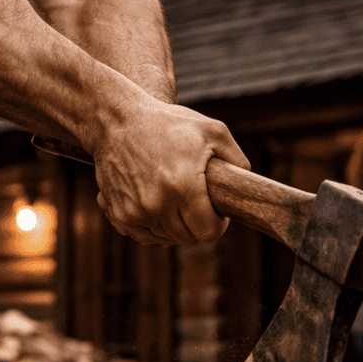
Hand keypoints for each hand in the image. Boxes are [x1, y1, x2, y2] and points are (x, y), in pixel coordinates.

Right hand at [92, 98, 249, 247]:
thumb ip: (237, 159)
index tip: (218, 213)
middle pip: (188, 240)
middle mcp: (157, 205)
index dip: (219, 225)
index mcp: (183, 187)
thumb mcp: (212, 131)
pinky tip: (156, 206)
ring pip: (165, 240)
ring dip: (174, 227)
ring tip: (176, 202)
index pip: (209, 232)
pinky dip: (152, 227)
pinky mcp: (119, 214)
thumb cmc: (167, 123)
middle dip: (197, 226)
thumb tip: (246, 184)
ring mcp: (135, 212)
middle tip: (199, 207)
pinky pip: (143, 236)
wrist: (116, 121)